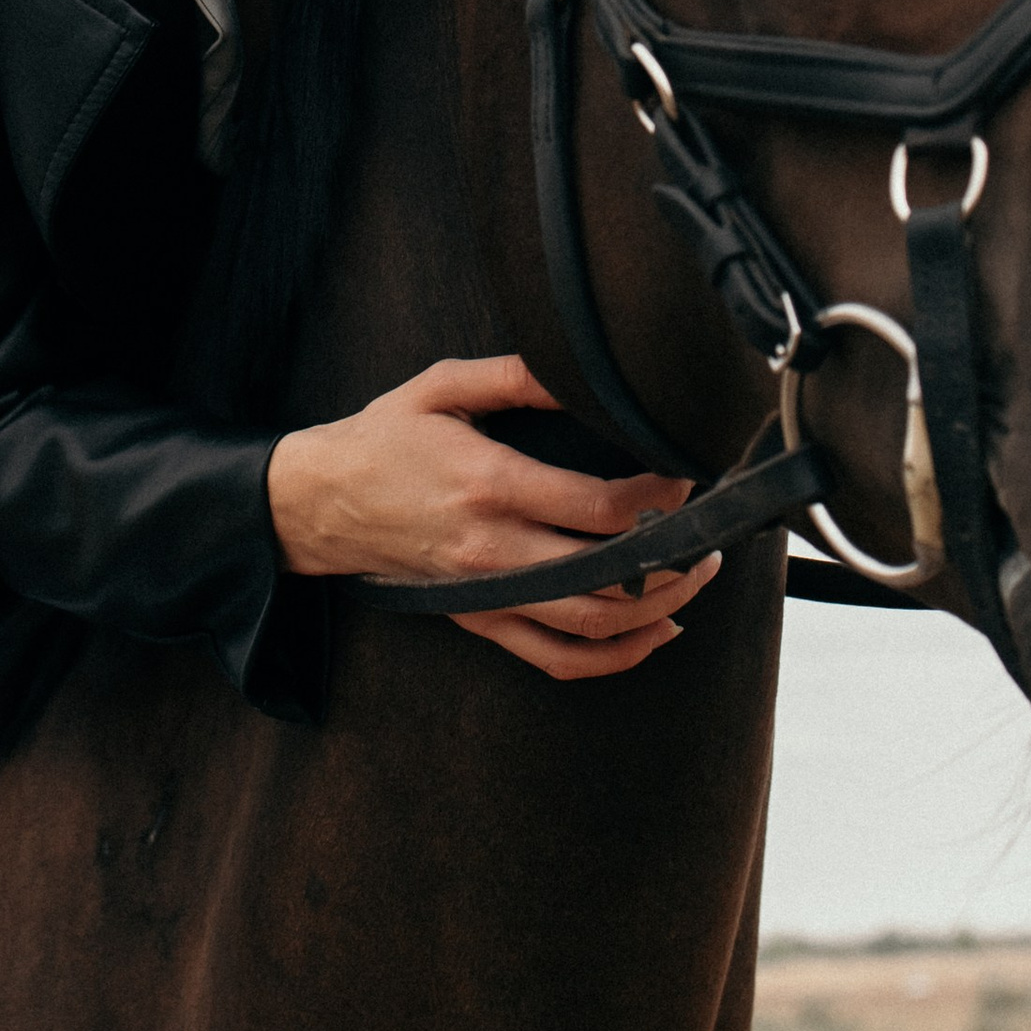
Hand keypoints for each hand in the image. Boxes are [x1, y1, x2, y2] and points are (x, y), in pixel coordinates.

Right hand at [266, 354, 720, 682]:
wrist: (319, 503)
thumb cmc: (383, 440)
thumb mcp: (441, 387)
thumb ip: (517, 376)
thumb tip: (584, 373)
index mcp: (490, 484)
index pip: (599, 507)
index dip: (658, 497)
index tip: (685, 475)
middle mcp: (494, 548)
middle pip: (609, 573)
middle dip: (674, 557)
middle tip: (711, 531)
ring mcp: (488, 592)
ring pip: (594, 623)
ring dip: (659, 607)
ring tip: (697, 575)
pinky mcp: (480, 619)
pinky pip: (557, 657)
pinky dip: (615, 657)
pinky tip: (654, 632)